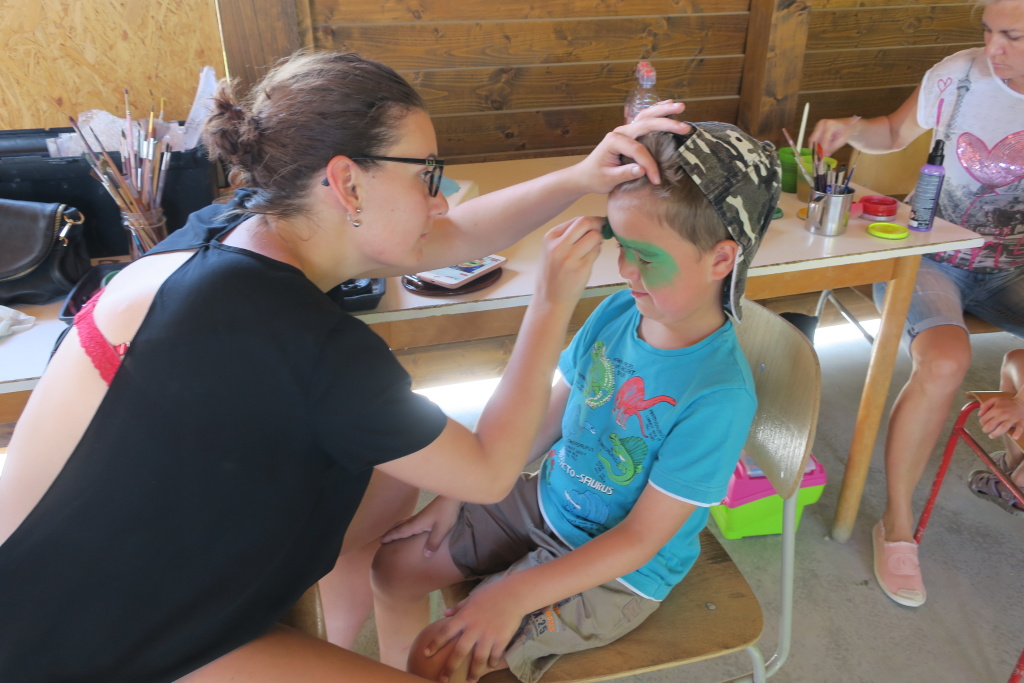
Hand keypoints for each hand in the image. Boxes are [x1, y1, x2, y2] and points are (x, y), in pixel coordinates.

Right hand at [381, 495, 461, 557]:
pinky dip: (404, 526)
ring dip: (396, 529)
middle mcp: (416, 520)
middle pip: (399, 526)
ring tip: (392, 534)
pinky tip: (409, 528)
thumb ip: (433, 542)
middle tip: (382, 540)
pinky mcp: (426, 515)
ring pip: (404, 523)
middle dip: (390, 533)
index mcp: (417, 524)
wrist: (452, 497)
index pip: (400, 531)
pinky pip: (410, 522)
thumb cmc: (447, 512)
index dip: (390, 536)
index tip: (380, 541)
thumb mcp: (441, 529)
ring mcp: (420, 516)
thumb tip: (425, 555)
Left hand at [424, 580, 525, 682]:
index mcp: (465, 617)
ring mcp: (488, 635)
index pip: (445, 632)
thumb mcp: (472, 597)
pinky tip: (489, 666)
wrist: (514, 594)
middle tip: (442, 679)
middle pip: (459, 652)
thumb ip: (458, 607)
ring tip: (470, 681)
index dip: (435, 643)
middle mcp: (474, 628)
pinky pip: (495, 655)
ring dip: (473, 672)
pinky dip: (491, 662)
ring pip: (478, 659)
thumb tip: (445, 613)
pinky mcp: (501, 639)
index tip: (426, 653)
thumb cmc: (491, 593)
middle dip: (449, 667)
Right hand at [534, 216, 603, 306]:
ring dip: (598, 240)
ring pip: (595, 236)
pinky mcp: (581, 268)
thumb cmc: (554, 273)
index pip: (576, 220)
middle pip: (585, 223)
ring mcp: (570, 257)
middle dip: (599, 224)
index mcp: (550, 237)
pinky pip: (596, 251)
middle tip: (604, 230)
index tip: (598, 225)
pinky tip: (589, 260)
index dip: (591, 221)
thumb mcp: (553, 250)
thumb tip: (594, 223)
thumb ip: (569, 235)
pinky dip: (597, 252)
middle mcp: (558, 245)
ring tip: (591, 250)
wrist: (550, 299)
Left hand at [575, 101, 690, 192]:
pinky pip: (644, 118)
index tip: (656, 179)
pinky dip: (657, 111)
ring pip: (646, 116)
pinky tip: (668, 104)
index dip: (649, 164)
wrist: (585, 175)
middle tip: (684, 128)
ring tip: (680, 107)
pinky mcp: (629, 133)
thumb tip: (642, 170)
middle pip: (645, 124)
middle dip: (666, 125)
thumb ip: (624, 173)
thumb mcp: (608, 180)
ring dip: (663, 111)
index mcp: (613, 141)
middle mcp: (620, 132)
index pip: (638, 150)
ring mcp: (625, 130)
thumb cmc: (596, 178)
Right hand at [807, 116, 860, 156]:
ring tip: (820, 153)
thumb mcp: (842, 141)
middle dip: (815, 149)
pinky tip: (820, 149)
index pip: (824, 139)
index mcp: (830, 124)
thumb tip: (824, 155)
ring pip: (812, 140)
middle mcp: (821, 124)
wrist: (846, 124)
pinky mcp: (816, 129)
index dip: (823, 149)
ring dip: (815, 148)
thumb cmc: (845, 131)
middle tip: (817, 157)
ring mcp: (818, 126)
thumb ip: (833, 148)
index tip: (822, 156)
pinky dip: (815, 145)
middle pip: (813, 138)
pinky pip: (813, 139)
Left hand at [979, 396, 1023, 440]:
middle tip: (985, 431)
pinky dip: (1017, 433)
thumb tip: (979, 415)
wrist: (1023, 402)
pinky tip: (1014, 437)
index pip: (985, 419)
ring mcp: (1013, 418)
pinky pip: (1020, 428)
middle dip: (986, 430)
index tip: (983, 424)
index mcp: (996, 409)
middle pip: (992, 424)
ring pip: (1003, 428)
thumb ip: (985, 405)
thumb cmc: (1007, 402)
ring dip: (996, 433)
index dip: (982, 423)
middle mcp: (1004, 414)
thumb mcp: (995, 400)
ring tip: (991, 436)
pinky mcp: (1021, 421)